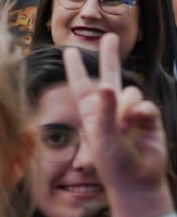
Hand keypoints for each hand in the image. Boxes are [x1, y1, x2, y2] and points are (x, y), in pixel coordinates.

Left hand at [64, 33, 169, 196]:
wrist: (137, 180)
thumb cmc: (112, 162)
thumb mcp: (101, 136)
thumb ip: (104, 110)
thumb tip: (106, 85)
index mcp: (90, 110)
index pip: (80, 84)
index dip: (75, 67)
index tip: (69, 50)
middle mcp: (109, 107)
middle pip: (109, 74)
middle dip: (109, 55)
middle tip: (110, 36)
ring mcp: (129, 111)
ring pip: (130, 91)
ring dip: (127, 107)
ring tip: (125, 128)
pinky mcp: (148, 117)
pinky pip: (144, 104)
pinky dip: (142, 113)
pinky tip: (140, 126)